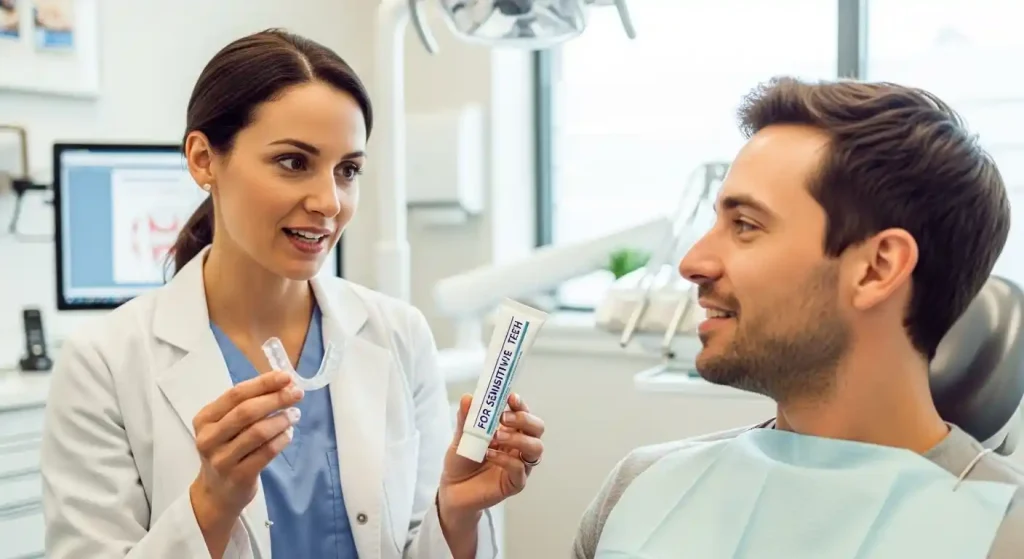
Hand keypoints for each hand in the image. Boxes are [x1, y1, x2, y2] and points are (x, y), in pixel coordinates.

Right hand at [188, 371, 302, 550]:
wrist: (217, 493)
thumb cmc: (227, 450)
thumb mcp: (226, 426)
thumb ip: (248, 405)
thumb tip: (284, 384)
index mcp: (204, 419)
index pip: (235, 394)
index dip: (263, 383)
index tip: (286, 377)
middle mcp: (209, 438)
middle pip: (246, 412)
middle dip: (276, 399)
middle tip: (297, 394)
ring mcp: (222, 459)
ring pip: (258, 432)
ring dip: (281, 420)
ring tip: (295, 415)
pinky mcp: (238, 476)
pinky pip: (266, 453)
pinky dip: (282, 440)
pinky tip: (289, 434)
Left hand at [438, 392, 544, 526]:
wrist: (452, 489)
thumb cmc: (461, 461)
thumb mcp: (461, 436)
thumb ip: (466, 419)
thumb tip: (468, 397)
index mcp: (510, 431)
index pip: (523, 413)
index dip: (521, 404)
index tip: (511, 397)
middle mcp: (519, 446)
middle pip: (537, 428)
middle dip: (524, 419)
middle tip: (504, 418)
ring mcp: (520, 465)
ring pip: (535, 448)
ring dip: (518, 438)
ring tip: (496, 437)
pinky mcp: (515, 483)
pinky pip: (520, 469)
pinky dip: (506, 459)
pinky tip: (490, 455)